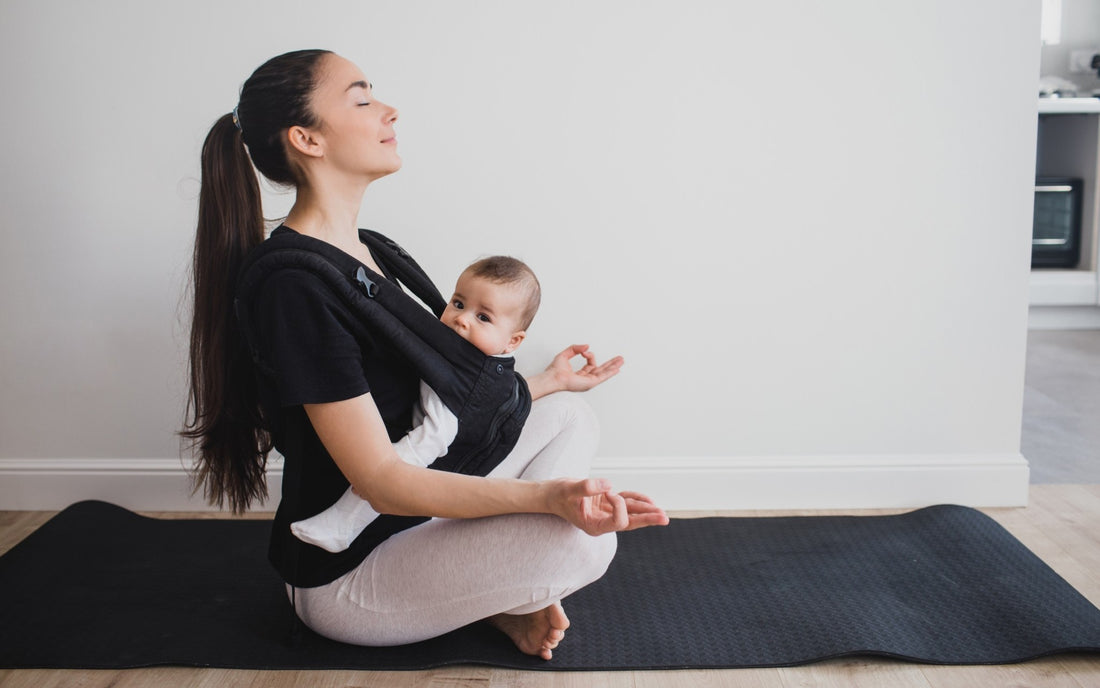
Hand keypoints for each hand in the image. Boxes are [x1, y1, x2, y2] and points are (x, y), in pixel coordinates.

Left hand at [545, 344, 623, 392]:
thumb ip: (575, 349)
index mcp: (579, 375)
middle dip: (610, 364)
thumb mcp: (565, 355)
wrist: (552, 377)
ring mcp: (588, 382)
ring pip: (604, 373)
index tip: (584, 351)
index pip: (590, 364)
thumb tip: (586, 346)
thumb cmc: (554, 370)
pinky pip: (602, 376)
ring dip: (613, 366)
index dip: (589, 356)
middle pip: (601, 370)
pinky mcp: (590, 383)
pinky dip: (610, 372)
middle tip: (619, 359)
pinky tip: (617, 369)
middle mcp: (585, 379)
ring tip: (621, 361)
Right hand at [549, 478, 668, 535]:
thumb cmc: (557, 494)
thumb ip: (586, 487)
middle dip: (647, 519)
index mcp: (594, 525)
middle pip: (630, 523)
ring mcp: (606, 513)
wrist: (551, 495)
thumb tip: (608, 484)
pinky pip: (625, 502)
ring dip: (646, 510)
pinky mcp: (606, 503)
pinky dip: (636, 499)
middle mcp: (603, 522)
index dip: (619, 505)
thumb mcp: (568, 490)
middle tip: (664, 517)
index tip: (609, 491)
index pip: (618, 520)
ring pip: (630, 513)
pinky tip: (648, 500)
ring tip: (661, 511)